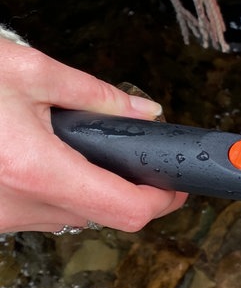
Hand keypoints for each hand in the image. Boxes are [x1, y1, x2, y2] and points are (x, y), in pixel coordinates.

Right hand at [0, 38, 186, 233]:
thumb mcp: (27, 71)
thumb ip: (94, 95)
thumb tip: (142, 113)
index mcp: (36, 169)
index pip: (125, 210)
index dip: (161, 202)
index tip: (177, 187)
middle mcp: (17, 205)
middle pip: (101, 215)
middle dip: (126, 190)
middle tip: (137, 160)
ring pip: (68, 216)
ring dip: (87, 189)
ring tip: (79, 149)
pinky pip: (36, 214)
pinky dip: (53, 192)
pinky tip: (41, 158)